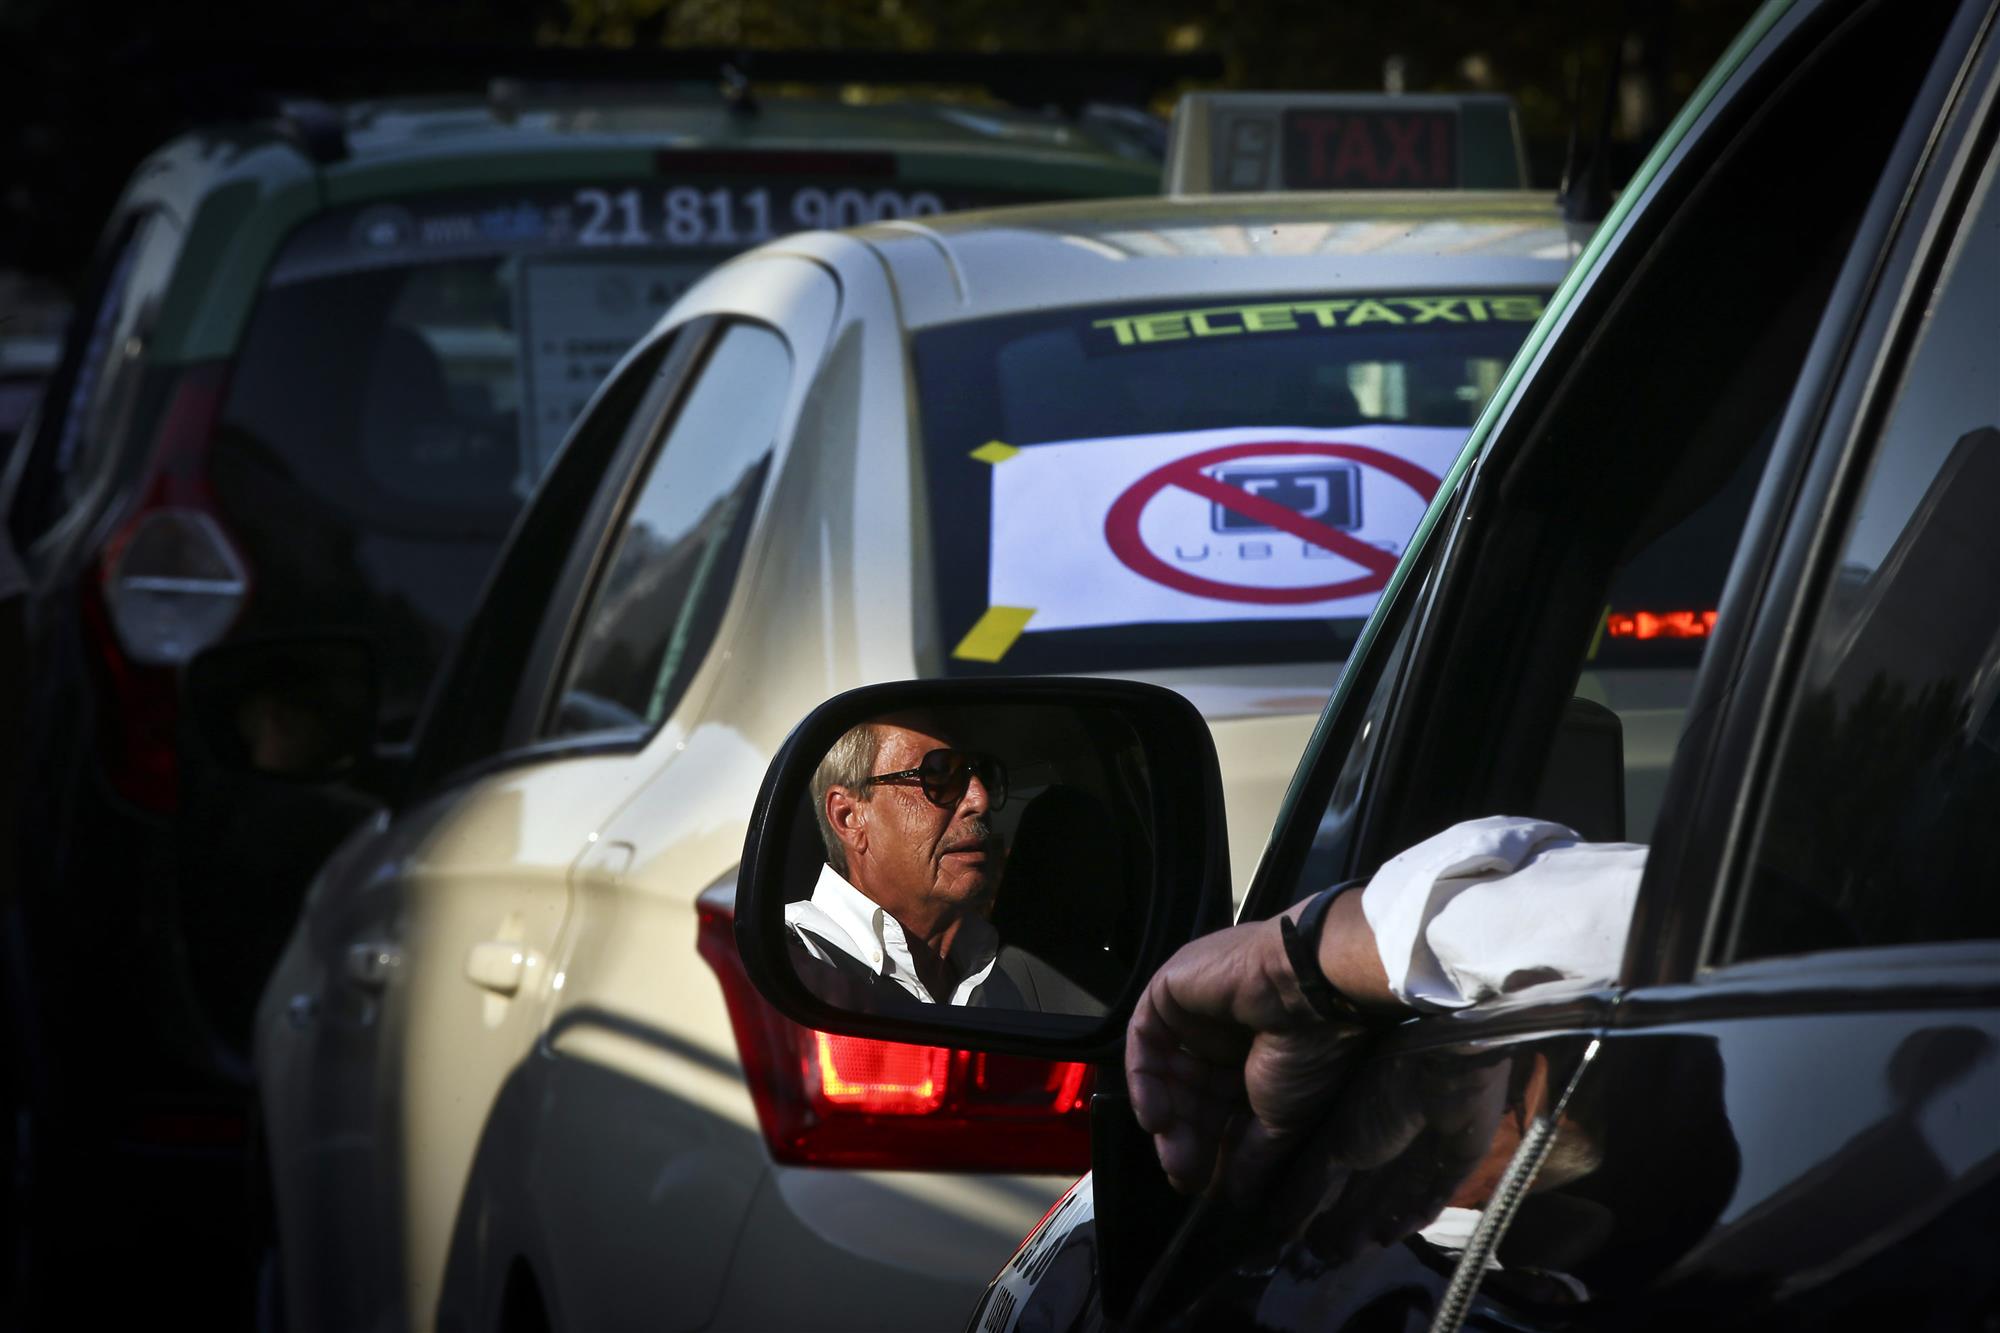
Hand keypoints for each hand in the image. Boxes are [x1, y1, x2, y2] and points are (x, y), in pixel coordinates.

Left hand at [1124, 911, 1378, 1197]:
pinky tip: (1155, 1119)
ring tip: (1172, 1154)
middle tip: (1184, 1176)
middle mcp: (1227, 1034)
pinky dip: (1145, 1080)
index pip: (1222, 1109)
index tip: (1204, 1187)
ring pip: (1168, 1072)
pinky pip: (1146, 1039)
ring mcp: (1198, 1011)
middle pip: (1192, 1095)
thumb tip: (1236, 1198)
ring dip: (1167, 1117)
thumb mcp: (1283, 1121)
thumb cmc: (1309, 1051)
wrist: (1307, 986)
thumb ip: (1252, 1158)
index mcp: (1261, 1057)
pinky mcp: (1170, 989)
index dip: (1211, 1148)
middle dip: (1187, 1139)